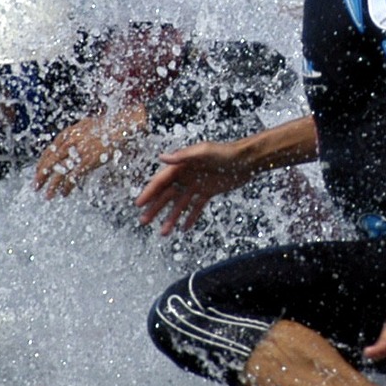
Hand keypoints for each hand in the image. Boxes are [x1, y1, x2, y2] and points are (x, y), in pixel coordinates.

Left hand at [34, 115, 121, 198]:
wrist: (118, 127)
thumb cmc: (105, 126)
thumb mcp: (84, 126)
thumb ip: (73, 136)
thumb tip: (66, 144)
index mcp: (67, 134)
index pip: (49, 151)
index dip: (42, 163)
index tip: (38, 172)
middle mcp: (70, 143)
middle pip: (50, 162)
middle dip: (41, 176)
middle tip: (36, 186)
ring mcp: (78, 153)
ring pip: (60, 172)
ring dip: (52, 185)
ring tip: (48, 195)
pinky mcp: (87, 162)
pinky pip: (73, 177)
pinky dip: (67, 187)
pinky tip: (64, 193)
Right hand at [134, 141, 252, 233]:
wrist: (247, 160)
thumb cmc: (226, 153)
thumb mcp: (204, 152)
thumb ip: (183, 156)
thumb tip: (162, 157)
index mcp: (182, 165)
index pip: (161, 181)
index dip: (149, 192)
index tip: (139, 204)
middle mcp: (187, 175)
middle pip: (167, 195)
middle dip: (155, 208)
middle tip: (144, 222)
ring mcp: (197, 185)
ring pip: (180, 205)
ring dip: (171, 218)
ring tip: (163, 233)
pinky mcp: (208, 192)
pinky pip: (196, 207)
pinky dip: (190, 217)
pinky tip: (183, 229)